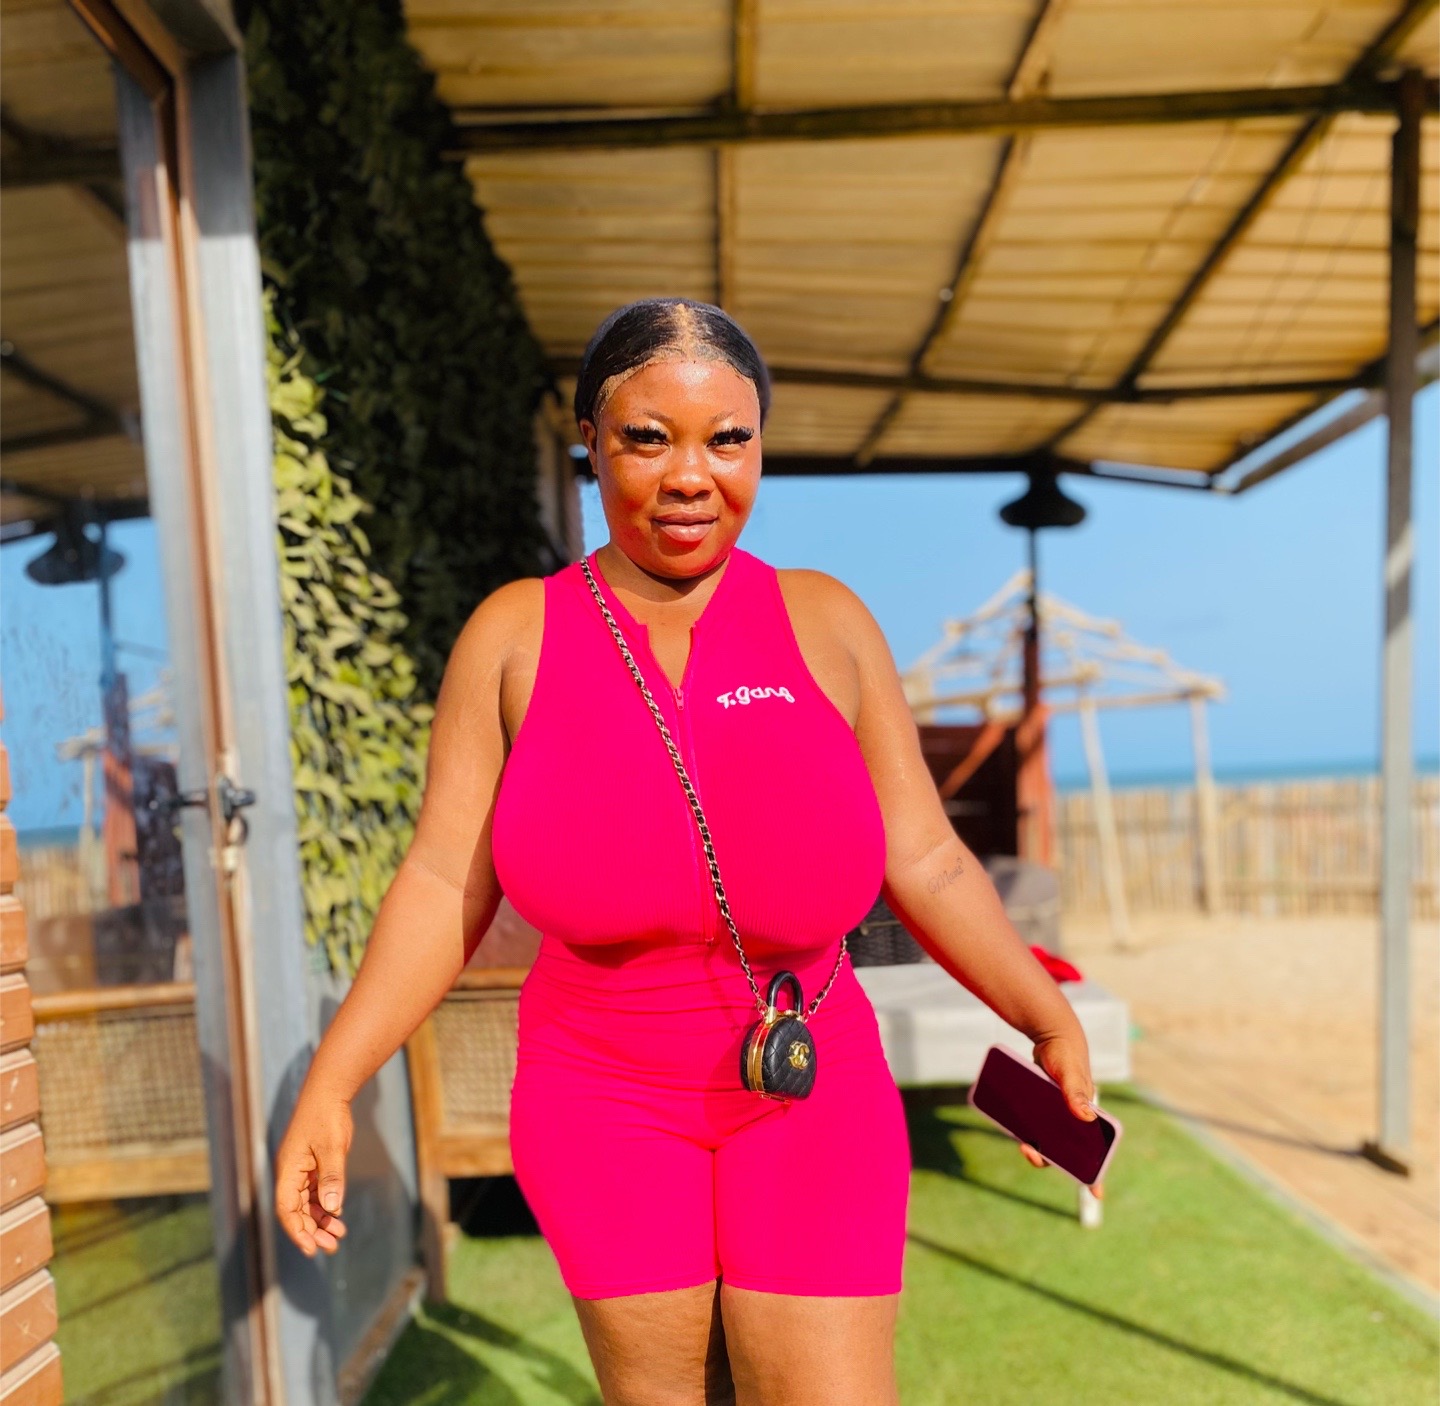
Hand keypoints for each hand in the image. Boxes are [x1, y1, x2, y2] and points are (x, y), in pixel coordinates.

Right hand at [274, 1090, 352, 1255]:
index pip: (287, 1209)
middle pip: (297, 1211)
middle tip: (331, 1247)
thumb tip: (333, 1207)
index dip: (297, 1231)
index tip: (311, 1249)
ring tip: (338, 1235)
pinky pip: (316, 1192)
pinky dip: (326, 1205)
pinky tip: (338, 1216)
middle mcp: (291, 1173)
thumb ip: (332, 1177)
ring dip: (320, 1220)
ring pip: (307, 1203)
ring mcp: (301, 1170)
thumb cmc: (327, 1117)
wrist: (329, 1091)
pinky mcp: (313, 1165)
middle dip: (312, 1231)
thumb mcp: (333, 1147)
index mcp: (288, 1170)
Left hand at [1017, 1033, 1104, 1198]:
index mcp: (1088, 1114)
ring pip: (1049, 1140)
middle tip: (1030, 1152)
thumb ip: (1076, 1092)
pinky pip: (1037, 1125)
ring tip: (1023, 1145)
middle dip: (1051, 1159)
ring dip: (1038, 1148)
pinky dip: (1029, 1131)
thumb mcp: (1069, 1071)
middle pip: (1066, 1150)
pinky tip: (1016, 1131)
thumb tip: (1085, 1117)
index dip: (1095, 1172)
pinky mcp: (1043, 1105)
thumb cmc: (1065, 1052)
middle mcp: (1075, 1117)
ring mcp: (1059, 1113)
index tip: (1096, 1194)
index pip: (1096, 1148)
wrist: (1050, 1034)